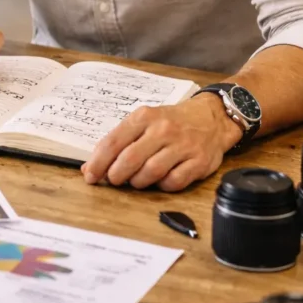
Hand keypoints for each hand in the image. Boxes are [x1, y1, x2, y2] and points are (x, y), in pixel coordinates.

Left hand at [81, 94, 242, 191]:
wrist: (212, 117)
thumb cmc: (171, 122)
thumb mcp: (144, 121)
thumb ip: (119, 141)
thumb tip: (91, 167)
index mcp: (145, 117)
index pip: (114, 142)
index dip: (98, 162)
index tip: (90, 175)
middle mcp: (163, 129)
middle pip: (130, 160)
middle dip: (116, 175)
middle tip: (114, 180)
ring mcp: (183, 146)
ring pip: (150, 173)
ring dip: (138, 182)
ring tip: (136, 180)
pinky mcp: (199, 162)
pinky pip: (173, 182)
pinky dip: (162, 186)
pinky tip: (160, 180)